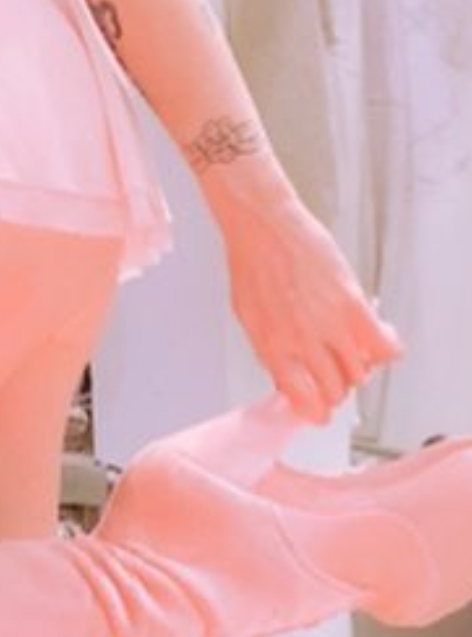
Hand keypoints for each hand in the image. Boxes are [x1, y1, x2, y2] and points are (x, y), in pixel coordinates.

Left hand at [218, 185, 402, 423]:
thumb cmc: (252, 263)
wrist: (264, 226)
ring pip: (359, 373)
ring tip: (353, 349)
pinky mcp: (352, 303)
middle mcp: (302, 342)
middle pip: (335, 390)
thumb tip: (286, 378)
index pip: (303, 401)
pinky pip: (382, 346)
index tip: (320, 410)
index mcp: (273, 348)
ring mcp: (329, 324)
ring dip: (359, 367)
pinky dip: (387, 350)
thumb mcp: (250, 317)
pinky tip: (382, 339)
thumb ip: (270, 351)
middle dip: (338, 388)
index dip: (316, 410)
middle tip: (337, 372)